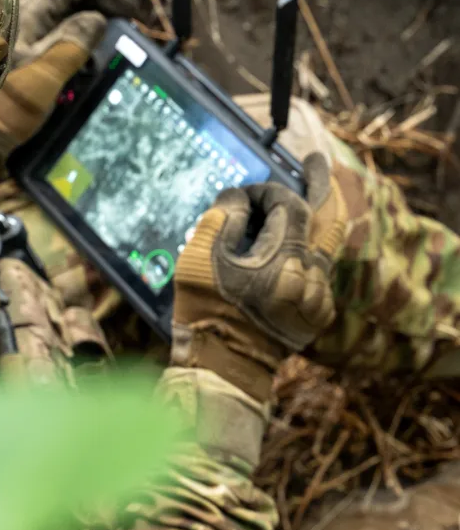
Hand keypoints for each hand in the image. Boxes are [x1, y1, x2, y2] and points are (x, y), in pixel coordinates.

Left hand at [0, 0, 141, 161]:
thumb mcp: (39, 80)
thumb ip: (71, 47)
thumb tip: (96, 19)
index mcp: (24, 18)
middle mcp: (15, 23)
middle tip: (129, 6)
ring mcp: (10, 41)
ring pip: (54, 14)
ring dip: (85, 12)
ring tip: (112, 20)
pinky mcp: (6, 63)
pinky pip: (46, 33)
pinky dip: (70, 30)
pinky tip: (80, 42)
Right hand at [171, 153, 347, 401]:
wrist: (222, 367)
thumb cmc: (206, 312)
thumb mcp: (199, 259)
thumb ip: (220, 219)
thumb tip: (240, 197)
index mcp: (284, 263)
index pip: (289, 206)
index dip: (266, 192)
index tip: (244, 194)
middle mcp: (311, 278)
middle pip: (330, 218)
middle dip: (323, 185)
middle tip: (315, 162)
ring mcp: (319, 298)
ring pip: (327, 244)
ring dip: (315, 219)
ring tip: (304, 197)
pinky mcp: (318, 313)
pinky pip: (320, 270)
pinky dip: (308, 251)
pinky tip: (291, 245)